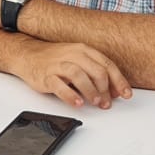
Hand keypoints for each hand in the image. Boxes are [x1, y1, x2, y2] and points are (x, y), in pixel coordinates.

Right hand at [15, 42, 132, 109]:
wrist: (28, 55)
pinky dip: (70, 95)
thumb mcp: (78, 60)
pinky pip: (60, 85)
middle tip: (107, 103)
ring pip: (80, 76)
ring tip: (96, 103)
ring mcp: (59, 65)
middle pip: (96, 71)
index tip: (126, 94)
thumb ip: (95, 73)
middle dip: (106, 90)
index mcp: (84, 50)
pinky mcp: (46, 76)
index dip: (119, 81)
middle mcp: (73, 55)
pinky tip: (77, 102)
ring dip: (91, 92)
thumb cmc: (55, 59)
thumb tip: (113, 90)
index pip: (107, 65)